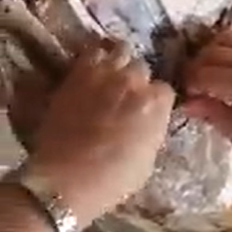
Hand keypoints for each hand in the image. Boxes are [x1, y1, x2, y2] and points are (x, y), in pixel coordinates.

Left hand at [27, 41, 174, 226]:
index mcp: (156, 104)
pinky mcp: (79, 72)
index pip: (165, 90)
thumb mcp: (148, 160)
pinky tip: (91, 70)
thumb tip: (148, 121)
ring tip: (111, 75)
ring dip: (119, 62)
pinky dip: (95, 58)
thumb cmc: (111, 180)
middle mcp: (135, 81)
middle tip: (126, 95)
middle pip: (142, 67)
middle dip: (137, 80)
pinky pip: (92, 51)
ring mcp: (106, 73)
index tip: (147, 111)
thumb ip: (152, 130)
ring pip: (121, 51)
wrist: (65, 179)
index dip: (155, 101)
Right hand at [184, 23, 231, 177]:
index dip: (189, 81)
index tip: (182, 92)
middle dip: (196, 64)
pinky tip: (227, 48)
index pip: (205, 73)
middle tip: (190, 81)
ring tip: (205, 67)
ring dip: (211, 48)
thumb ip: (210, 113)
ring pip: (228, 36)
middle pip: (213, 51)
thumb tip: (183, 101)